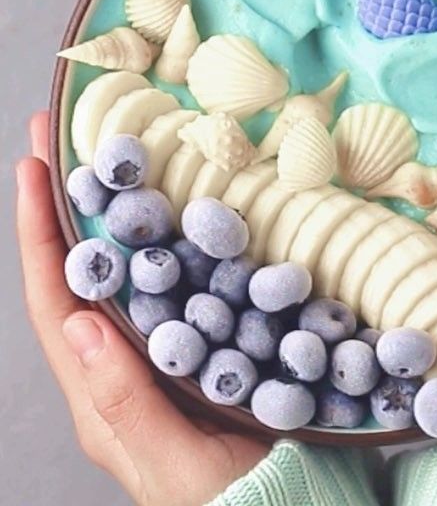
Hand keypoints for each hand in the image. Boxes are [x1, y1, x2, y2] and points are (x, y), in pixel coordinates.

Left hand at [17, 112, 268, 505]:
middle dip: (62, 206)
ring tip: (109, 161)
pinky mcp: (199, 346)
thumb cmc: (232, 500)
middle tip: (59, 139)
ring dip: (108, 216)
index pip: (56, 303)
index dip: (40, 235)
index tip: (31, 167)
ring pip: (123, 275)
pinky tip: (175, 212)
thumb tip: (80, 325)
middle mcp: (121, 367)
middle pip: (79, 276)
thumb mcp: (176, 464)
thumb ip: (128, 404)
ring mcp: (160, 354)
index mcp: (103, 394)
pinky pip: (169, 286)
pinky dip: (161, 243)